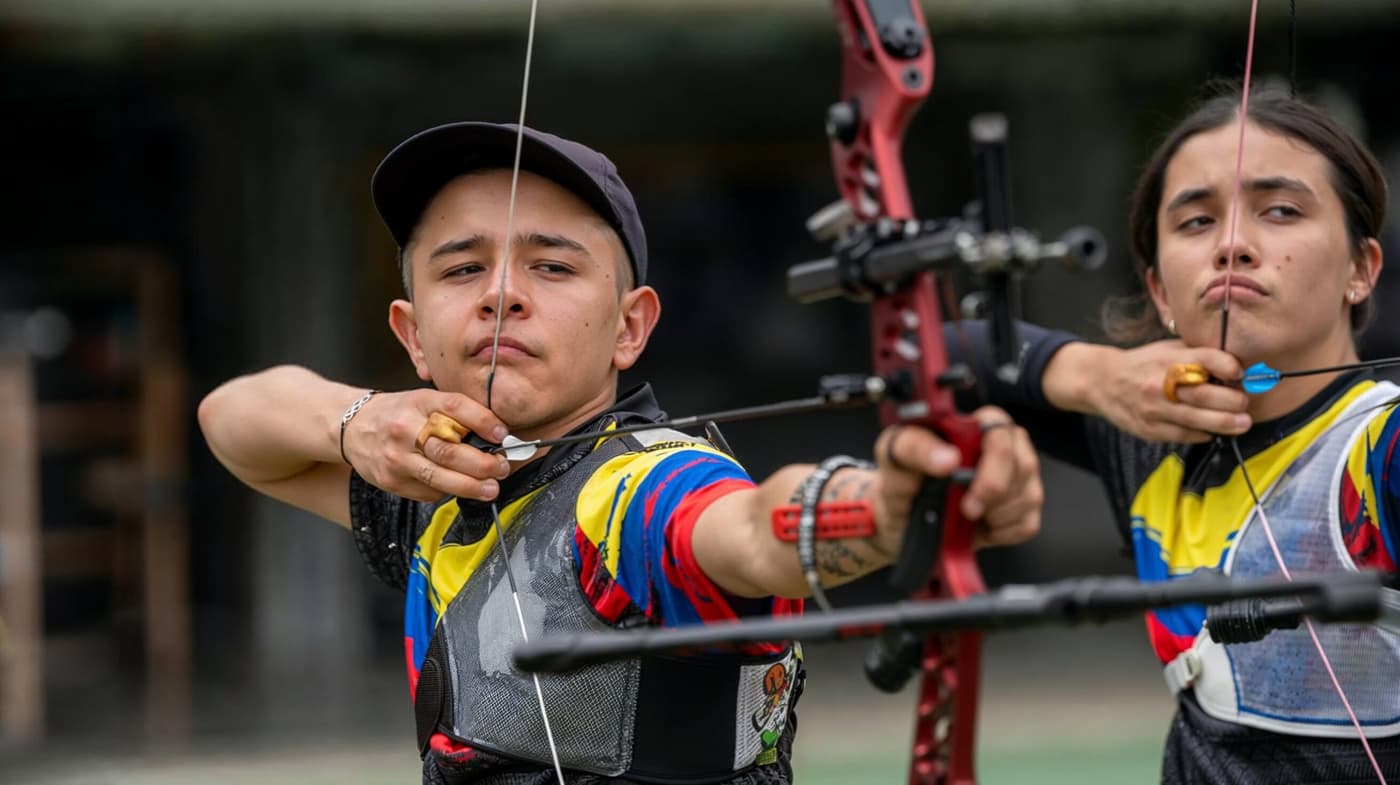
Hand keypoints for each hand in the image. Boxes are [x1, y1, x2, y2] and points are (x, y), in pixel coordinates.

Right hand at [342, 390, 510, 502]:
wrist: (352, 427)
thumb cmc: (397, 414)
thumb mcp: (423, 401)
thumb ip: (454, 414)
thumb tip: (496, 435)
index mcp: (418, 402)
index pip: (455, 407)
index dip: (483, 421)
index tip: (502, 434)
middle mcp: (405, 429)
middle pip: (450, 450)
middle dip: (483, 464)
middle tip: (501, 468)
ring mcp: (396, 458)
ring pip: (440, 477)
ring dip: (472, 486)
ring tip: (491, 488)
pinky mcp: (391, 481)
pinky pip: (428, 492)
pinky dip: (447, 491)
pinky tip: (456, 486)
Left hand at [871, 406, 1042, 553]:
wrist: (898, 521)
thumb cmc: (900, 481)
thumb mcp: (894, 457)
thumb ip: (915, 448)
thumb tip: (948, 457)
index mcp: (971, 426)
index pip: (1000, 426)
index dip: (991, 457)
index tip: (963, 481)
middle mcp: (999, 447)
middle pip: (1024, 463)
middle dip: (994, 491)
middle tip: (965, 508)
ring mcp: (1015, 478)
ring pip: (1030, 495)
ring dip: (995, 514)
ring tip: (966, 515)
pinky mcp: (1020, 510)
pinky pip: (1028, 523)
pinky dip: (1002, 532)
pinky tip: (980, 527)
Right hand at [1089, 340, 1249, 442]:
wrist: (1103, 382)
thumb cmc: (1142, 364)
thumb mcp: (1167, 350)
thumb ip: (1197, 355)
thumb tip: (1235, 367)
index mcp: (1167, 359)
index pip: (1205, 359)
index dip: (1228, 367)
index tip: (1240, 373)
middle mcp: (1160, 383)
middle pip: (1205, 394)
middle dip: (1233, 401)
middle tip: (1244, 403)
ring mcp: (1154, 409)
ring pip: (1197, 419)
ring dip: (1226, 423)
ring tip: (1242, 423)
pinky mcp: (1150, 429)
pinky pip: (1183, 435)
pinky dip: (1203, 434)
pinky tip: (1213, 431)